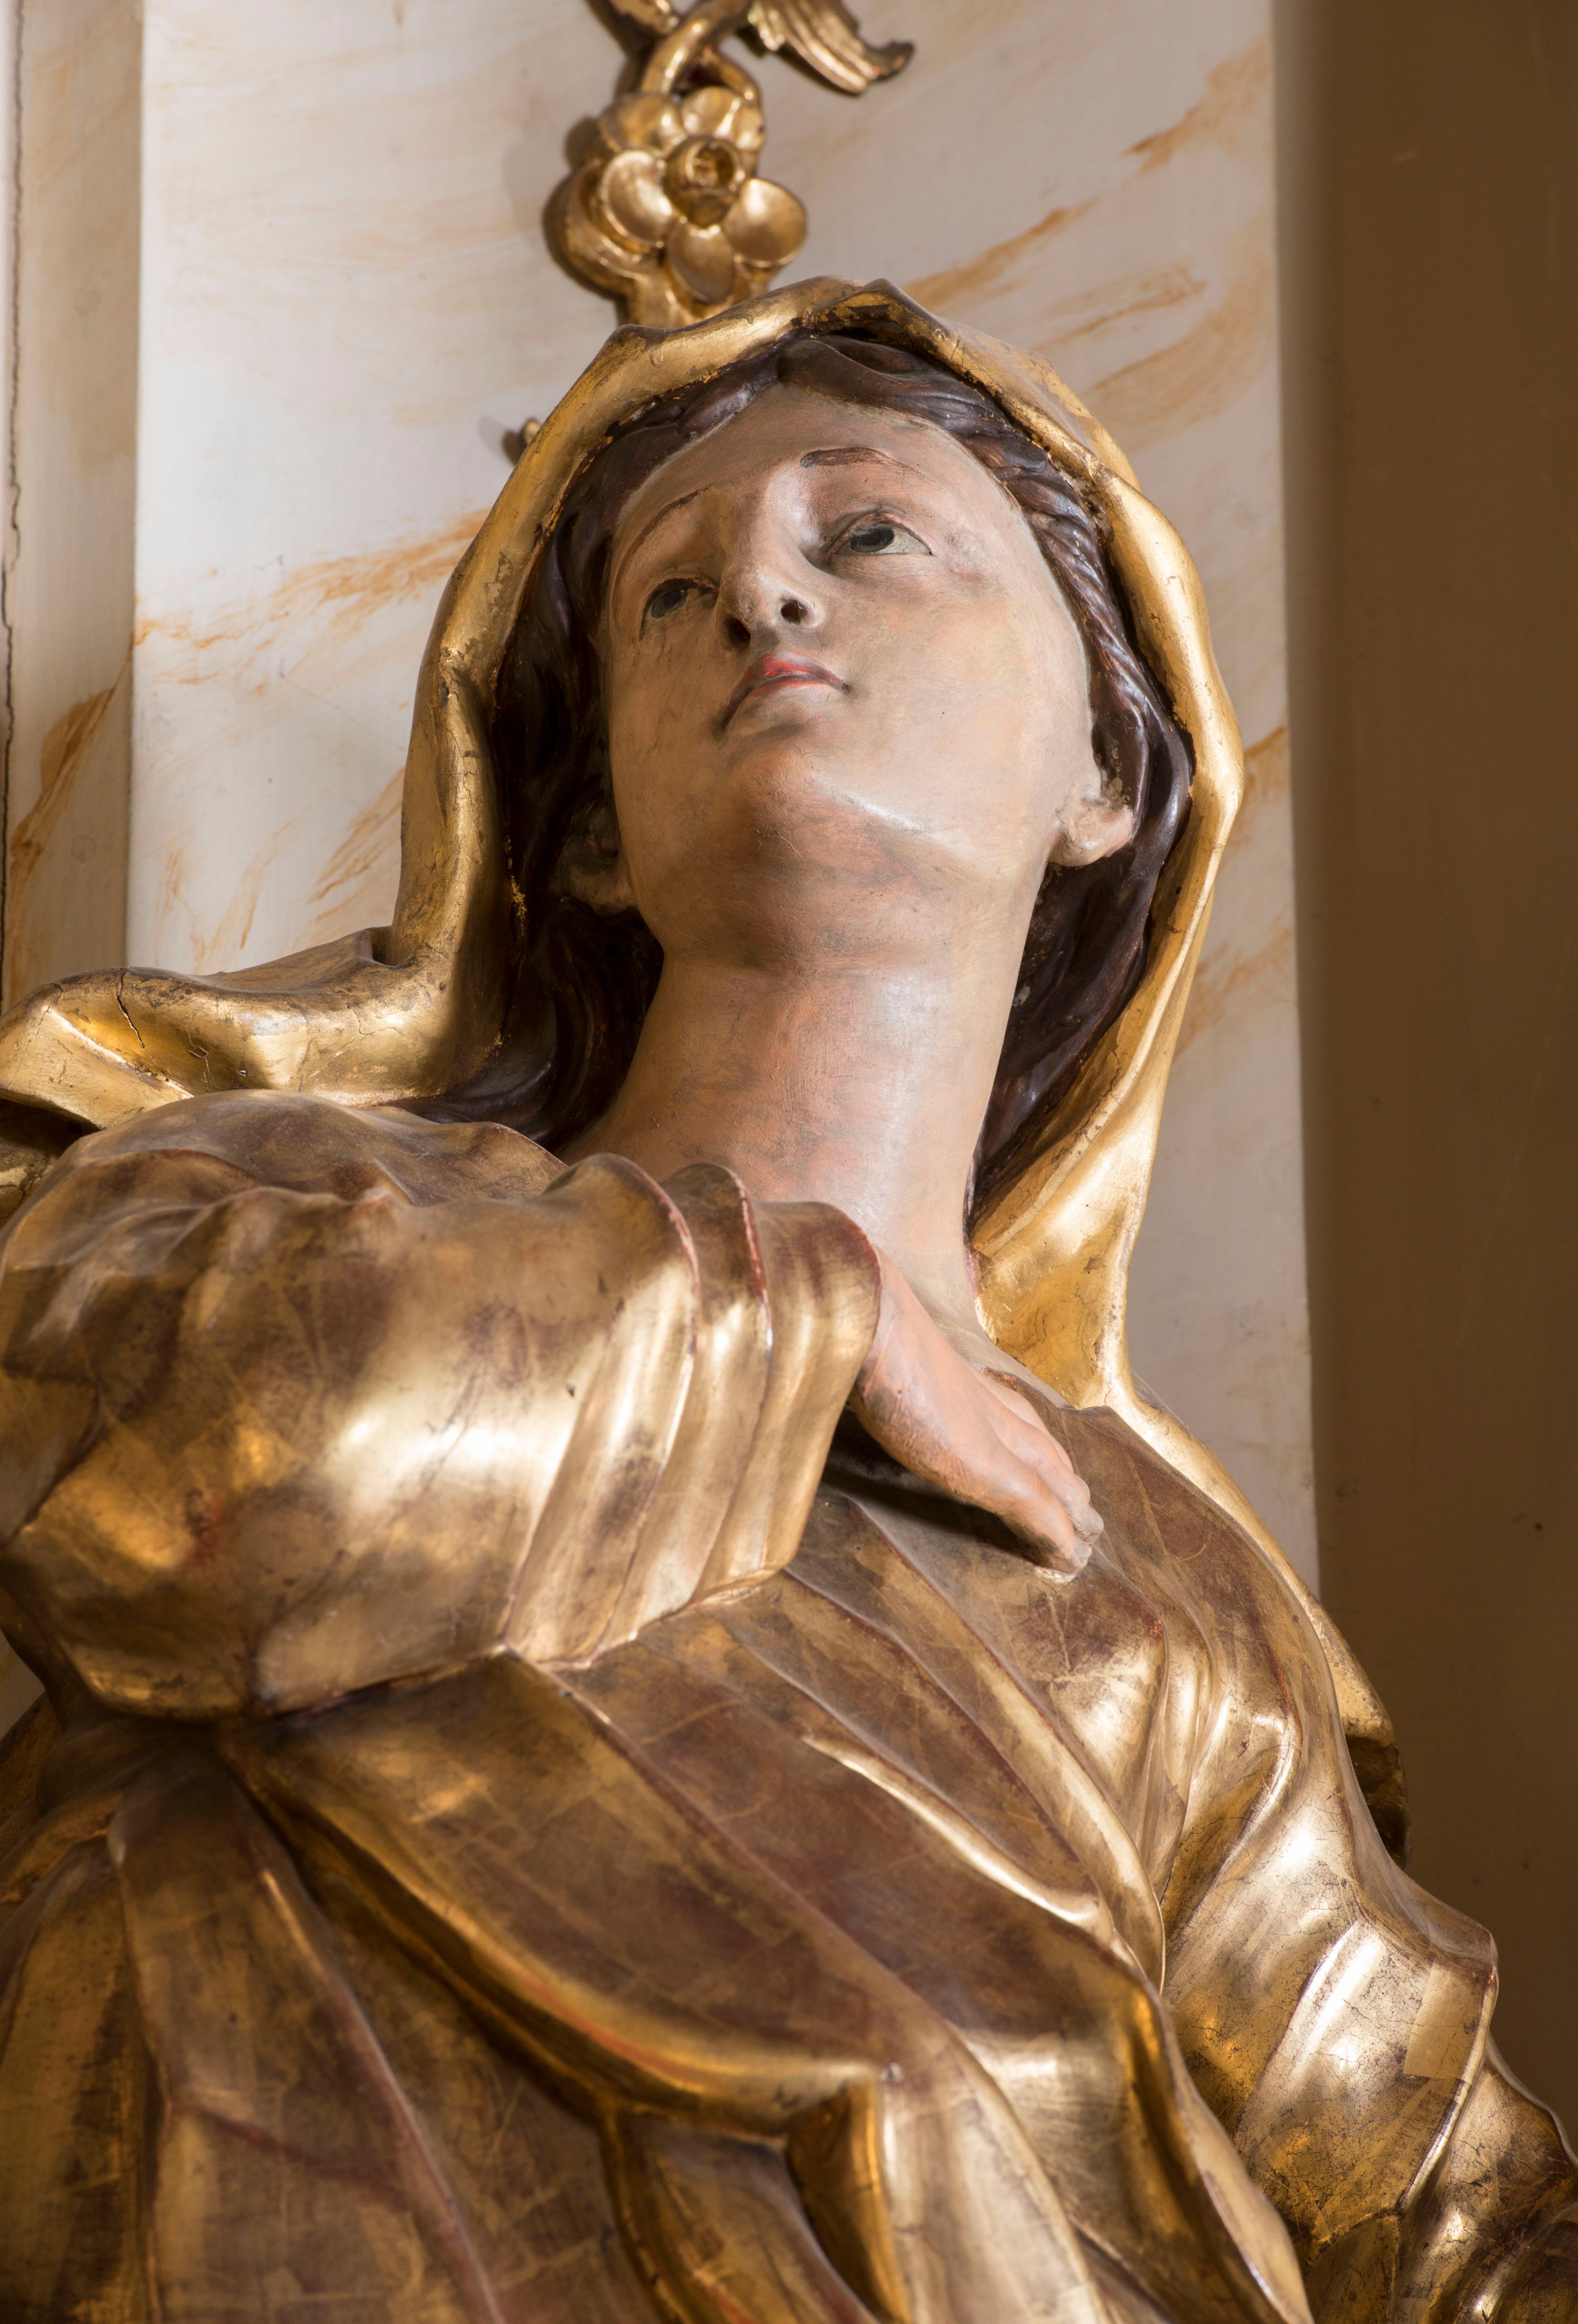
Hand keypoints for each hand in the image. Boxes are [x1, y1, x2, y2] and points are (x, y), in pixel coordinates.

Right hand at [849, 1253, 1100, 1570]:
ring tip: (1087, 1535)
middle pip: (1039, 1442)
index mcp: (951, 1374)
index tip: (1041, 1458)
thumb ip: (858, 1367)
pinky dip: (1057, 1534)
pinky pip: (1036, 1507)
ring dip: (1071, 1506)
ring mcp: (991, 1432)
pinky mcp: (990, 1464)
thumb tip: (822, 1367)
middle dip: (1061, 1474)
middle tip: (1082, 1507)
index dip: (1027, 1437)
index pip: (1006, 1410)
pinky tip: (1070, 1558)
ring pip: (1050, 1474)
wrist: (864, 1313)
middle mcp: (982, 1400)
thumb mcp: (858, 1349)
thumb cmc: (849, 1326)